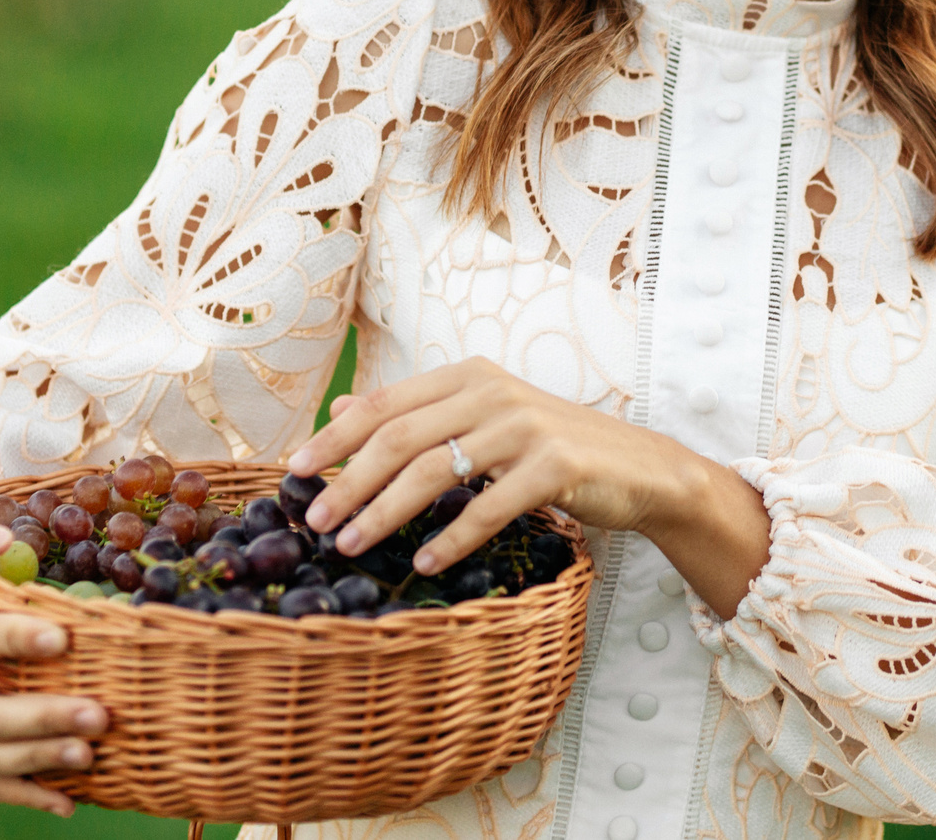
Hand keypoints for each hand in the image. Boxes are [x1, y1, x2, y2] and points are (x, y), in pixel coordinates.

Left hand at [285, 358, 771, 617]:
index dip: (337, 438)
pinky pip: (490, 506)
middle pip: (401, 436)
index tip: (296, 472)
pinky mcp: (555, 465)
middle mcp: (492, 392)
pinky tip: (424, 559)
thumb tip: (342, 410)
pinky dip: (452, 535)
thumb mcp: (482, 419)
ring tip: (351, 545)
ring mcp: (525, 427)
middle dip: (350, 481)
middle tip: (314, 521)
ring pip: (436, 470)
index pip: (386, 403)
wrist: (639, 467)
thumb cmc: (551, 448)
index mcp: (468, 376)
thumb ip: (417, 413)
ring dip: (386, 511)